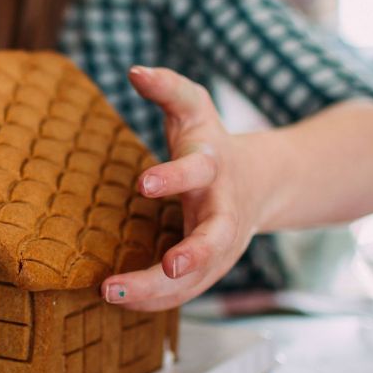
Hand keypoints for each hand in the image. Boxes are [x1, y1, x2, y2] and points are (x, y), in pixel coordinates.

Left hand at [101, 66, 262, 311]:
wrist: (261, 182)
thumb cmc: (211, 142)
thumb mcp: (194, 108)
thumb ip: (168, 88)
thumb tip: (134, 71)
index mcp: (216, 168)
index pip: (198, 170)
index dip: (174, 176)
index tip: (144, 182)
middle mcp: (223, 212)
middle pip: (213, 240)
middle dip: (190, 256)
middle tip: (164, 266)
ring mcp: (220, 247)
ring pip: (196, 277)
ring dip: (157, 289)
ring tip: (112, 293)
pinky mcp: (210, 269)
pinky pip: (184, 292)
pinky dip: (155, 299)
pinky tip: (121, 301)